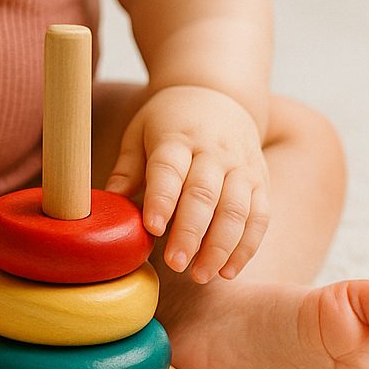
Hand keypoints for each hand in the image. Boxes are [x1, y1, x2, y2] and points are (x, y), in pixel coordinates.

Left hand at [104, 88, 269, 282]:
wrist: (219, 94)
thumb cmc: (170, 121)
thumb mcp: (140, 132)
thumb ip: (127, 168)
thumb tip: (108, 203)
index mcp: (177, 137)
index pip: (169, 169)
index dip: (162, 199)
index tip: (152, 227)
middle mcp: (213, 151)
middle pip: (204, 194)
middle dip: (191, 232)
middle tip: (175, 264)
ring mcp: (241, 166)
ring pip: (236, 209)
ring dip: (220, 246)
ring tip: (199, 275)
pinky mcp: (260, 180)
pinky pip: (260, 217)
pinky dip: (246, 247)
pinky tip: (228, 271)